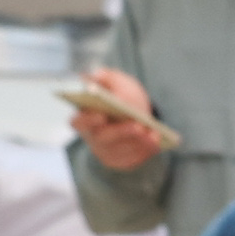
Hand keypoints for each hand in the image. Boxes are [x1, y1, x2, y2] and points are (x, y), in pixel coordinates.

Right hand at [63, 66, 178, 172]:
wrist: (135, 113)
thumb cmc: (121, 95)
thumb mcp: (115, 81)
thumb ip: (106, 77)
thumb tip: (97, 74)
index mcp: (84, 117)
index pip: (78, 122)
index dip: (88, 120)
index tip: (101, 115)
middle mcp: (92, 138)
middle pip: (102, 139)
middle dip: (121, 132)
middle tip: (137, 125)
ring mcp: (105, 152)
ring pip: (120, 152)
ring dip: (137, 143)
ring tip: (152, 133)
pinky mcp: (120, 161)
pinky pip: (132, 160)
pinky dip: (144, 151)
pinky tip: (156, 141)